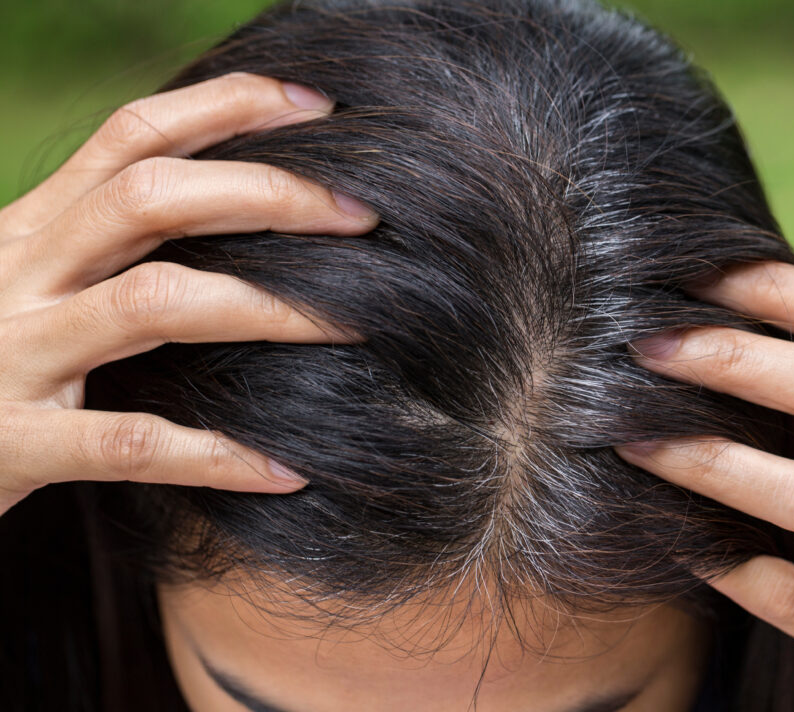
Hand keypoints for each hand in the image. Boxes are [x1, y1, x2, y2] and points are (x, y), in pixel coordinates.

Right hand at [0, 72, 376, 516]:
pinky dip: (215, 455)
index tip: (315, 108)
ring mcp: (15, 354)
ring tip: (353, 325)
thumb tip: (236, 208)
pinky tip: (285, 469)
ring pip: (152, 302)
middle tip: (361, 214)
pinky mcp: (14, 443)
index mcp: (33, 229)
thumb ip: (106, 245)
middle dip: (266, 194)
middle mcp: (21, 274)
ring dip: (268, 310)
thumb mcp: (33, 280)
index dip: (224, 108)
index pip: (132, 137)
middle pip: (149, 198)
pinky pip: (132, 444)